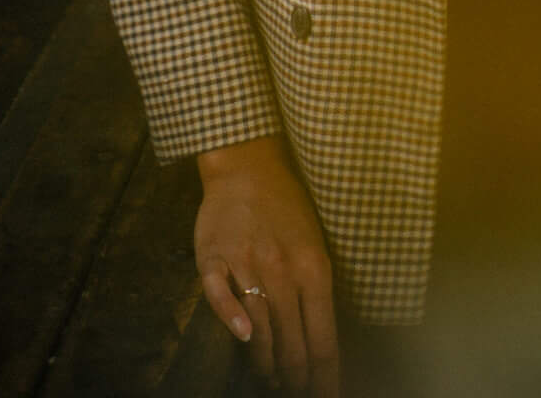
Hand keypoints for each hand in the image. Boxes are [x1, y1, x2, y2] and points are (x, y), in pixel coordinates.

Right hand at [195, 134, 339, 394]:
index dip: (325, 376)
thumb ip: (314, 290)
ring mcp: (247, 263)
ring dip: (267, 362)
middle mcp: (283, 269)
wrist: (247, 166)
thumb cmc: (286, 208)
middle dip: (296, 376)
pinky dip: (233, 318)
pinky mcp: (214, 257)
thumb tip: (319, 340)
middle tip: (296, 392)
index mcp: (313, 268)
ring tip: (271, 380)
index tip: (326, 397)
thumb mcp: (314, 244)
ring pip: (261, 327)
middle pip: (293, 341)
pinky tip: (243, 337)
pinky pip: (222, 295)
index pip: (324, 337)